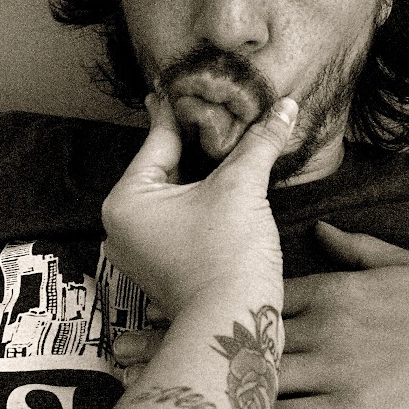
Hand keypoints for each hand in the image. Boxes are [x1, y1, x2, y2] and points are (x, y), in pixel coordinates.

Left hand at [102, 94, 297, 318]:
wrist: (233, 324)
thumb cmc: (226, 254)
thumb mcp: (242, 187)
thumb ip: (260, 142)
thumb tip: (285, 105)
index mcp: (126, 200)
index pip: (158, 141)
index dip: (176, 110)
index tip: (176, 84)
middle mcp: (123, 225)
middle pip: (164, 168)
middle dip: (191, 143)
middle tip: (208, 110)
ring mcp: (141, 250)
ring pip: (173, 196)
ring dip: (198, 174)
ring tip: (219, 142)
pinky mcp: (162, 267)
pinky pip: (178, 220)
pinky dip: (198, 201)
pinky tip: (220, 186)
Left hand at [113, 222, 408, 408]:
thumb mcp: (407, 264)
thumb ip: (357, 246)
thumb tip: (319, 229)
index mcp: (333, 288)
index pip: (261, 289)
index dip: (212, 295)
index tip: (171, 300)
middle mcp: (322, 324)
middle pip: (237, 328)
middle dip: (179, 334)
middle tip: (124, 343)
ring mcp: (332, 370)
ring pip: (250, 374)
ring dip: (195, 379)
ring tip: (144, 386)